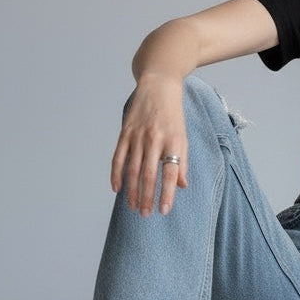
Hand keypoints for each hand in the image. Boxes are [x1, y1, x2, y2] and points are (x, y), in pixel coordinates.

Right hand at [110, 74, 187, 215]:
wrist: (159, 86)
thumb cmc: (174, 115)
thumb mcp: (183, 137)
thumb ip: (183, 161)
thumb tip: (181, 186)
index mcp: (174, 142)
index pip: (170, 173)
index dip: (167, 193)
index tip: (163, 211)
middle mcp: (155, 140)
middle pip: (149, 174)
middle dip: (146, 197)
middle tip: (145, 214)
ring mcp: (138, 136)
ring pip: (132, 169)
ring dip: (131, 190)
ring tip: (133, 206)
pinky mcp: (125, 132)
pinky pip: (118, 157)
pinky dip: (116, 174)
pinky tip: (117, 189)